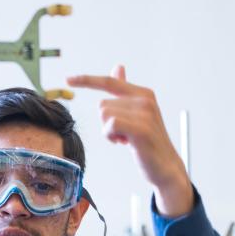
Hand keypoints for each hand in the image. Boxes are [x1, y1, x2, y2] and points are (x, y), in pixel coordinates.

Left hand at [67, 65, 193, 216]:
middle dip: (107, 123)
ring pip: (104, 115)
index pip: (109, 81)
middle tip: (124, 135)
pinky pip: (110, 125)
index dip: (87, 80)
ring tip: (126, 139)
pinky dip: (111, 136)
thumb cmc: (149, 143)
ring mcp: (144, 113)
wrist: (166, 167)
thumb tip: (118, 68)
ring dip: (109, 132)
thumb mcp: (137, 114)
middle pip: (102, 104)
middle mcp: (145, 100)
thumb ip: (125, 92)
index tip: (68, 79)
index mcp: (143, 94)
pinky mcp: (140, 128)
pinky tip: (124, 143)